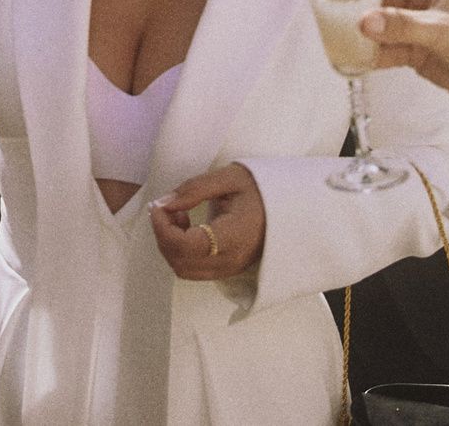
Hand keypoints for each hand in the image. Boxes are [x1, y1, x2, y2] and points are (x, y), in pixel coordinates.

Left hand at [150, 165, 264, 281]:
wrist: (290, 204)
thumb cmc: (261, 188)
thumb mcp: (230, 177)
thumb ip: (194, 189)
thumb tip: (164, 203)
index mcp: (235, 235)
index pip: (186, 246)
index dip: (163, 228)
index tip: (158, 206)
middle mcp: (232, 259)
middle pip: (180, 261)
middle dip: (163, 234)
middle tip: (166, 207)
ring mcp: (231, 268)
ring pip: (184, 269)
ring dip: (171, 244)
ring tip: (180, 215)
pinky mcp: (228, 269)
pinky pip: (194, 269)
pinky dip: (181, 251)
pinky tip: (189, 227)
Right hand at [331, 0, 448, 162]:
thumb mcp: (443, 31)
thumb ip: (400, 26)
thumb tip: (362, 22)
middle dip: (355, 4)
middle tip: (326, 12)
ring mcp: (420, 25)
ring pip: (382, 23)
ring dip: (362, 31)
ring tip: (334, 37)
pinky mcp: (418, 50)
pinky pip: (388, 47)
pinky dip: (373, 53)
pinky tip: (356, 59)